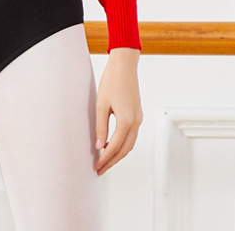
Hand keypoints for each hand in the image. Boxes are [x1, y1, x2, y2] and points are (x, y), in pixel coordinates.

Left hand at [94, 47, 142, 175]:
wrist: (124, 65)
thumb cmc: (111, 81)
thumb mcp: (101, 104)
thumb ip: (101, 127)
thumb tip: (99, 146)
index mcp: (127, 121)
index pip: (115, 147)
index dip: (105, 158)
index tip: (96, 166)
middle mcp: (136, 122)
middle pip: (125, 149)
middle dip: (112, 161)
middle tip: (100, 169)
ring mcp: (138, 118)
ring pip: (130, 143)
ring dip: (118, 153)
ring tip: (104, 160)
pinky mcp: (137, 113)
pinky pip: (131, 135)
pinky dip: (123, 143)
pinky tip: (111, 144)